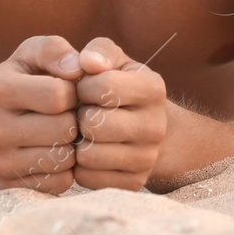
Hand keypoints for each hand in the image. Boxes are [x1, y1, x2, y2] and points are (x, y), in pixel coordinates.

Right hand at [0, 35, 84, 193]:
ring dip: (73, 145)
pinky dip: (66, 169)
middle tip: (68, 114)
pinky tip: (56, 152)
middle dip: (75, 119)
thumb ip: (56, 50)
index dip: (74, 92)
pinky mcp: (9, 187)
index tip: (68, 90)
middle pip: (63, 129)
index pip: (59, 95)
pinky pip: (59, 183)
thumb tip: (77, 67)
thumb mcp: (35, 53)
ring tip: (62, 132)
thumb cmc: (27, 78)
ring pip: (63, 159)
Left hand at [72, 37, 167, 190]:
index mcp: (153, 88)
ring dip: (77, 143)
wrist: (144, 127)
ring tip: (84, 134)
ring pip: (88, 155)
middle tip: (83, 113)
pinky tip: (89, 153)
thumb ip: (99, 51)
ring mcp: (147, 158)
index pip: (103, 87)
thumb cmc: (118, 86)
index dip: (82, 87)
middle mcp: (156, 125)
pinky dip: (80, 167)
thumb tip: (86, 61)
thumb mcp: (114, 61)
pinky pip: (88, 179)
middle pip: (95, 124)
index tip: (84, 88)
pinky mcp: (134, 183)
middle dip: (79, 117)